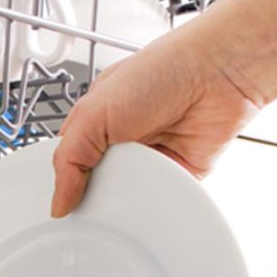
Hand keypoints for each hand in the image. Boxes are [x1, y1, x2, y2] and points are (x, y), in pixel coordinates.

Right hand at [50, 34, 260, 216]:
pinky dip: (155, 201)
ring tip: (125, 190)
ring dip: (124, 198)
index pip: (69, 161)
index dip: (61, 182)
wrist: (218, 75)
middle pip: (96, 185)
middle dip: (93, 195)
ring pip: (126, 197)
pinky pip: (159, 200)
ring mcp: (151, 158)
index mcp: (97, 120)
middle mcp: (123, 139)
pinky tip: (151, 192)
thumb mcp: (93, 112)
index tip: (58, 205)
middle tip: (89, 204)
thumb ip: (68, 159)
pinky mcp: (178, 173)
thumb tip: (59, 202)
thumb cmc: (163, 71)